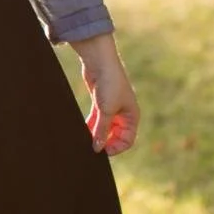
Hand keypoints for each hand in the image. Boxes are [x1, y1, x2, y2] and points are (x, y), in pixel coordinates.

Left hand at [71, 34, 139, 155]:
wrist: (99, 62)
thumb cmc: (109, 84)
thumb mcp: (106, 111)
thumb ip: (102, 131)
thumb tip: (97, 149)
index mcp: (132, 116)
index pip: (128, 140)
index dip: (116, 147)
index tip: (103, 151)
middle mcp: (123, 114)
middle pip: (115, 136)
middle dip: (105, 142)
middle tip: (92, 147)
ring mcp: (111, 109)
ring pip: (104, 128)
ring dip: (95, 135)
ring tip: (85, 141)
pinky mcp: (99, 103)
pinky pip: (96, 120)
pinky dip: (90, 126)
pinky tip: (81, 131)